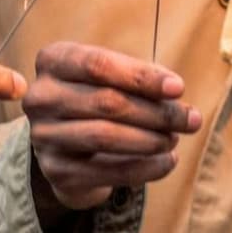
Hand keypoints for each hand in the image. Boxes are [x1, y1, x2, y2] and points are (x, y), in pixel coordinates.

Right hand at [26, 42, 202, 216]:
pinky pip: (109, 171)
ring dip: (151, 140)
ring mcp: (44, 136)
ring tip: (175, 139)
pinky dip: (146, 168)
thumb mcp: (111, 77)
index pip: (98, 65)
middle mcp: (40, 97)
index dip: (141, 77)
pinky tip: (168, 162)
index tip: (178, 88)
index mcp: (52, 61)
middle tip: (191, 119)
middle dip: (156, 112)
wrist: (67, 144)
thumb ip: (139, 78)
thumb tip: (175, 91)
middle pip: (106, 102)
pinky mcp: (56, 171)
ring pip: (105, 136)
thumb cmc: (96, 97)